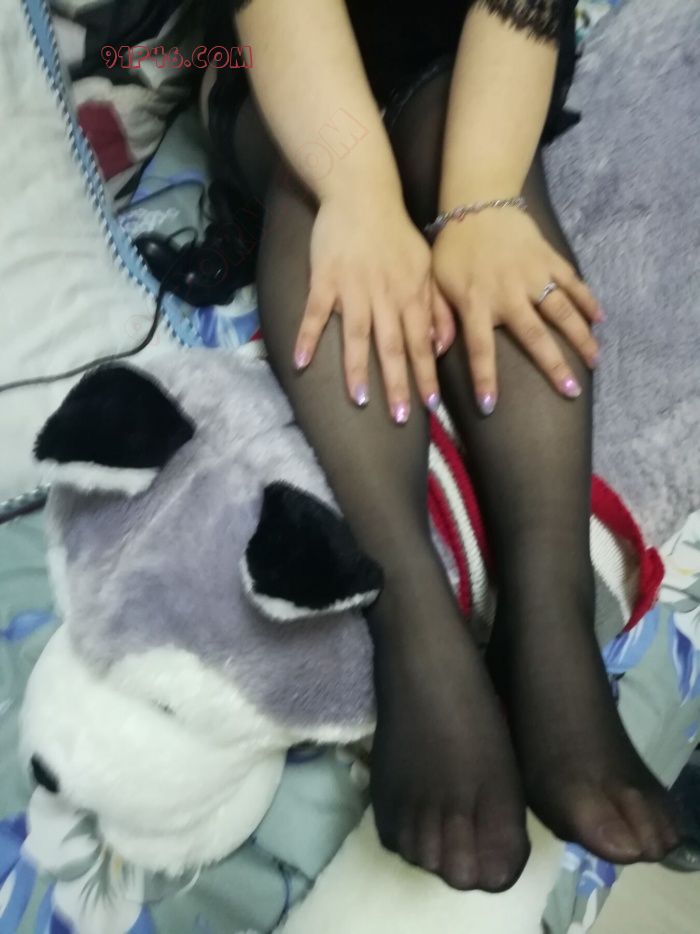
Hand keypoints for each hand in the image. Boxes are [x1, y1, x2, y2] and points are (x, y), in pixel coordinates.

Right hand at [294, 189, 454, 422]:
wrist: (362, 193)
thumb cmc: (395, 234)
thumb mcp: (426, 267)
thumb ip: (435, 307)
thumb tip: (441, 346)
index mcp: (411, 294)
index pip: (421, 342)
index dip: (426, 374)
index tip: (430, 405)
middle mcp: (384, 295)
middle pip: (392, 345)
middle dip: (397, 382)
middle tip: (400, 417)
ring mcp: (353, 288)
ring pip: (357, 334)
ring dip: (358, 368)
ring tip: (358, 399)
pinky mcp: (324, 279)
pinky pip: (315, 312)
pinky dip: (307, 337)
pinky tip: (300, 363)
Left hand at [431, 207, 602, 413]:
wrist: (476, 203)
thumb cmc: (452, 250)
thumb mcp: (434, 283)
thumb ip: (437, 318)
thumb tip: (436, 351)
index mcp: (475, 302)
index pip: (480, 349)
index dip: (485, 379)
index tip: (490, 407)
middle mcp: (508, 292)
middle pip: (534, 336)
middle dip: (553, 365)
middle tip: (570, 392)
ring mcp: (532, 275)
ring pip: (561, 311)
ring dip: (580, 337)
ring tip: (595, 361)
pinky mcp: (549, 259)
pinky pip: (572, 282)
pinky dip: (587, 300)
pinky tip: (600, 320)